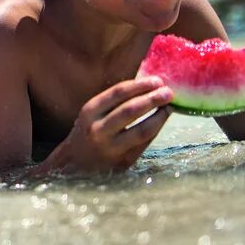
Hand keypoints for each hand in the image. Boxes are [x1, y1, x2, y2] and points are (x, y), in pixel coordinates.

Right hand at [39, 78, 172, 174]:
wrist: (75, 163)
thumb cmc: (89, 131)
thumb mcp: (93, 113)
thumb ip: (115, 102)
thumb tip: (149, 86)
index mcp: (90, 111)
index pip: (119, 93)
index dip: (140, 85)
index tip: (157, 80)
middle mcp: (99, 129)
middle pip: (131, 110)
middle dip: (153, 99)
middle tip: (169, 92)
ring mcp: (111, 148)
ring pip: (142, 130)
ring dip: (159, 117)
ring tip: (169, 108)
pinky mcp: (123, 162)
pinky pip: (144, 144)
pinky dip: (156, 130)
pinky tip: (161, 122)